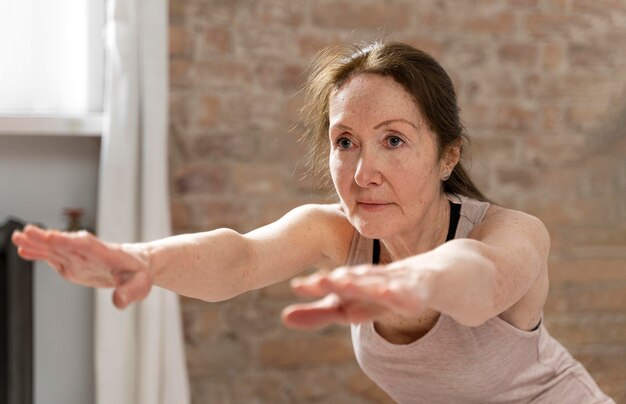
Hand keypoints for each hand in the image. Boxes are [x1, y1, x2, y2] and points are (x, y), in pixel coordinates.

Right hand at [11, 225, 151, 308]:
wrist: (138, 264)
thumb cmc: (140, 274)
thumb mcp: (140, 285)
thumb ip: (129, 293)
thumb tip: (118, 303)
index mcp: (105, 254)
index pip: (86, 245)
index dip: (69, 241)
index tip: (51, 237)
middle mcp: (88, 253)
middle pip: (65, 243)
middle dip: (47, 238)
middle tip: (26, 232)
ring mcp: (78, 257)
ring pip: (56, 248)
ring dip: (37, 243)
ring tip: (17, 238)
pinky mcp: (72, 264)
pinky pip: (54, 256)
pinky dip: (40, 253)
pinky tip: (23, 250)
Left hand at [282, 262, 429, 329]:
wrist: (430, 277)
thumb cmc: (380, 292)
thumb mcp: (350, 308)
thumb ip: (318, 314)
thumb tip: (283, 317)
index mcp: (354, 283)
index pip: (333, 284)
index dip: (317, 286)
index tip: (297, 286)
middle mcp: (372, 279)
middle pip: (352, 281)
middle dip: (336, 282)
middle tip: (318, 282)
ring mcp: (395, 282)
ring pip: (376, 283)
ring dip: (362, 284)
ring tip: (347, 284)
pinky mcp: (416, 290)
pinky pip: (406, 292)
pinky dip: (397, 292)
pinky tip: (388, 293)